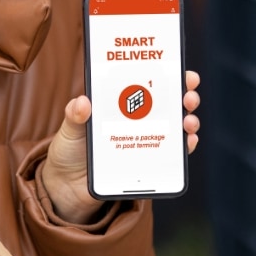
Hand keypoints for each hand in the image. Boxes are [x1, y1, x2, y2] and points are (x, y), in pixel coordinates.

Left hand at [39, 71, 202, 222]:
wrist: (67, 186)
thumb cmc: (69, 150)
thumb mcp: (70, 130)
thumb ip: (75, 116)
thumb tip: (82, 102)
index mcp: (121, 104)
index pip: (148, 83)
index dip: (168, 74)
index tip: (179, 69)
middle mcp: (138, 119)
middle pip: (169, 102)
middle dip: (185, 95)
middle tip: (187, 96)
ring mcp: (146, 140)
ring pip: (176, 127)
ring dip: (189, 121)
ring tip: (187, 121)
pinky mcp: (149, 163)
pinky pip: (173, 154)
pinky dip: (184, 147)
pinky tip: (186, 142)